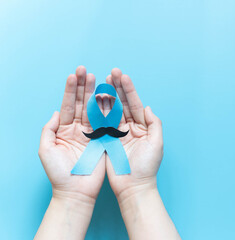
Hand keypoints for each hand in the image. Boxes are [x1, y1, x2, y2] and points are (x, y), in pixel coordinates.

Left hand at [38, 66, 104, 203]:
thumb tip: (56, 112)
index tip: (74, 75)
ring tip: (100, 78)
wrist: (76, 191)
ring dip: (97, 94)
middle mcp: (78, 129)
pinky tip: (109, 96)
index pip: (67, 105)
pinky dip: (108, 109)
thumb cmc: (58, 173)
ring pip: (94, 110)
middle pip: (81, 103)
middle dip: (84, 87)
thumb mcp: (46, 150)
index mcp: (64, 130)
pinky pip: (106, 122)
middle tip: (86, 71)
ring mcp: (92, 133)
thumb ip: (49, 129)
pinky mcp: (103, 140)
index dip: (70, 90)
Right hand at [102, 68, 162, 202]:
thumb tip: (148, 108)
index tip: (122, 76)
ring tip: (102, 81)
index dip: (129, 90)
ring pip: (112, 110)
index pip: (135, 104)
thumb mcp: (156, 144)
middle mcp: (131, 127)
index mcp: (143, 126)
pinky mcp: (107, 140)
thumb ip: (155, 124)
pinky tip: (94, 99)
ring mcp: (118, 133)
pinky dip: (98, 111)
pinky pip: (102, 123)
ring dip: (107, 96)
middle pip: (123, 104)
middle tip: (111, 73)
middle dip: (117, 88)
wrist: (133, 187)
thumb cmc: (147, 167)